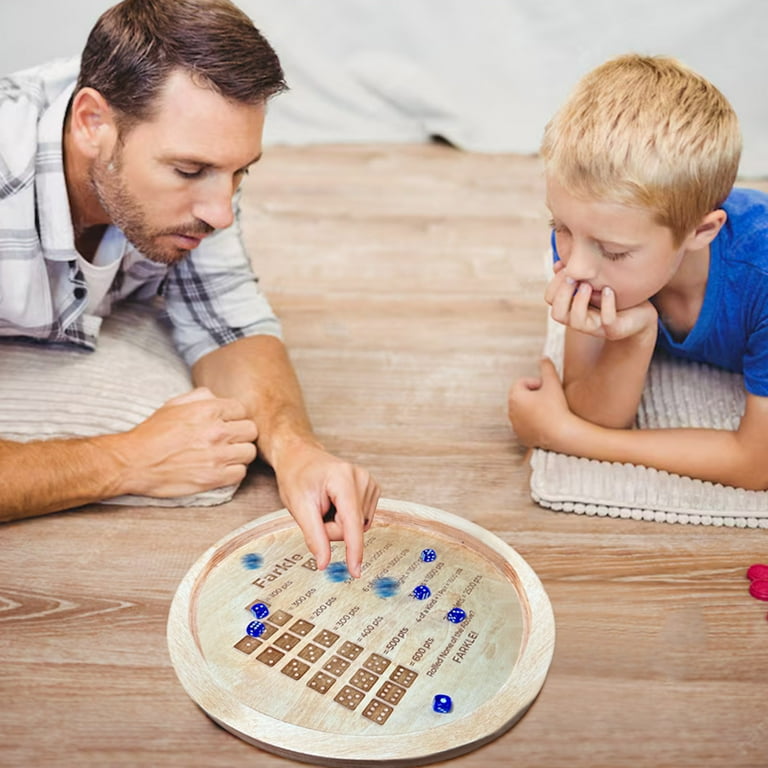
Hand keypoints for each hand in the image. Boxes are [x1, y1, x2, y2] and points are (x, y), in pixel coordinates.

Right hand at [106, 387, 257, 496]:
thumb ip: (200, 396)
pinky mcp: (214, 477)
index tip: (226, 424)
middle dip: (240, 435)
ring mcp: (217, 455)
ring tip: (225, 455)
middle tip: (228, 440)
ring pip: (249, 452)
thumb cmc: (152, 432)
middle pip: (251, 430)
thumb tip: (217, 397)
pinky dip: (233, 472)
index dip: (234, 417)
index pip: (242, 410)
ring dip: (239, 454)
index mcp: (208, 409)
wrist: (134, 462)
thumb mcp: (174, 404)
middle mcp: (216, 431)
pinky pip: (241, 473)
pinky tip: (220, 469)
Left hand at [273, 441, 379, 578]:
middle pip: (353, 527)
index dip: (354, 549)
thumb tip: (324, 563)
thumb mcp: (298, 506)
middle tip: (315, 514)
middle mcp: (362, 478)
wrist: (301, 457)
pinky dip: (346, 519)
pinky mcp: (372, 489)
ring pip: (358, 526)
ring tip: (325, 506)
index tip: (355, 571)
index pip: (352, 522)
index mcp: (343, 478)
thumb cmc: (297, 477)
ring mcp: (370, 483)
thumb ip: (314, 535)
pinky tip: (336, 504)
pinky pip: (362, 520)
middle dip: (332, 529)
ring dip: (339, 525)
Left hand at [508, 357, 573, 448]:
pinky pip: (525, 425)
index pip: (521, 383)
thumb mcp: (552, 383)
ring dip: (533, 409)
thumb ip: (547, 368)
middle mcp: (511, 411)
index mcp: (515, 397)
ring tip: (548, 412)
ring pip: (523, 411)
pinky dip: (533, 423)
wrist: (562, 434)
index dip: (536, 383)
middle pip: (521, 397)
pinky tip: (545, 423)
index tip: (547, 389)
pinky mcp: (521, 436)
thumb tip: (543, 358)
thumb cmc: (556, 408)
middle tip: (548, 400)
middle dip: (533, 396)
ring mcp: (515, 425)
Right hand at [545, 262, 657, 340]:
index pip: (550, 299)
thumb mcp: (593, 282)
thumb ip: (575, 275)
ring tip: (589, 284)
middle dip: (564, 293)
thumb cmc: (613, 295)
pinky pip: (606, 320)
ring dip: (580, 300)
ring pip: (576, 321)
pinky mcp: (614, 330)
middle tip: (576, 277)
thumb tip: (558, 264)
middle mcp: (579, 321)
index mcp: (571, 308)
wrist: (639, 313)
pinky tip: (608, 290)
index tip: (568, 268)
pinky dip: (606, 304)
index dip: (555, 283)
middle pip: (557, 313)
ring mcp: (596, 328)